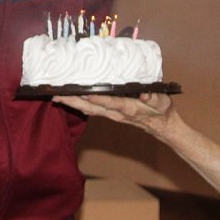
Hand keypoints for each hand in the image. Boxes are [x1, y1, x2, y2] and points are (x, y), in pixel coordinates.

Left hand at [57, 91, 176, 136]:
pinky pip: (92, 110)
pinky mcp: (110, 114)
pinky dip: (79, 105)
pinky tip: (69, 101)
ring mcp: (112, 115)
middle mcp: (117, 113)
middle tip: (57, 96)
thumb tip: (146, 93)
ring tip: (57, 97)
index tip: (84, 92)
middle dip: (74, 102)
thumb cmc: (162, 111)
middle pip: (92, 107)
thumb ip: (154, 97)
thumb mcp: (163, 103)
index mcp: (129, 108)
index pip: (110, 102)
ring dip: (73, 103)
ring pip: (89, 109)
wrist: (162, 126)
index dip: (97, 98)